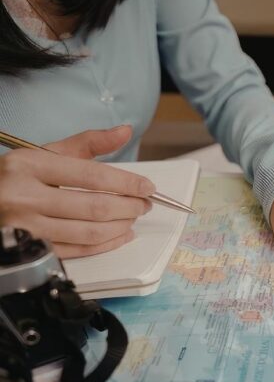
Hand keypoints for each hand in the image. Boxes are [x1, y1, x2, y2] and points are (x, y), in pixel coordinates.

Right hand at [0, 125, 154, 257]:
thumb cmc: (18, 177)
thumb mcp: (45, 153)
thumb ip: (88, 143)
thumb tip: (124, 131)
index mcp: (29, 165)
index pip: (91, 176)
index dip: (126, 184)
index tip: (147, 187)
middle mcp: (24, 196)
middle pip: (95, 207)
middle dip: (129, 207)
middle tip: (145, 204)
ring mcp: (27, 226)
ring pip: (90, 232)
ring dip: (121, 226)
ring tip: (134, 217)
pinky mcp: (32, 248)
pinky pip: (79, 250)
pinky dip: (106, 244)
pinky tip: (121, 235)